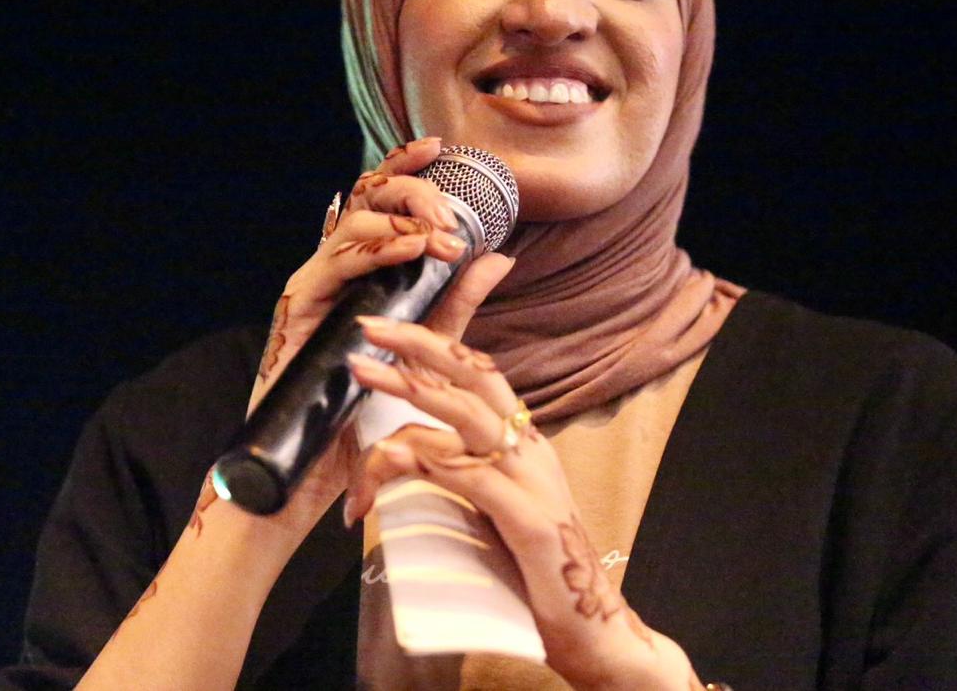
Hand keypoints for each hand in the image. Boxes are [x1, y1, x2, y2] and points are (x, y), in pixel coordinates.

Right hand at [190, 137, 512, 544]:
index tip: (443, 148)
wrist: (315, 470)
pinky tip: (412, 249)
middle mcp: (334, 269)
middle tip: (450, 212)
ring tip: (441, 234)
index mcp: (361, 271)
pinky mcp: (300, 309)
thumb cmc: (364, 410)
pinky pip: (336, 263)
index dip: (406, 167)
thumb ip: (458, 300)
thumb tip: (500, 255)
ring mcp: (314, 285)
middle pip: (365, 199)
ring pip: (352, 221)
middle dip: (411, 190)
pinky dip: (377, 249)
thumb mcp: (427, 344)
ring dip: (403, 220)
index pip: (381, 202)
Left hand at [344, 321, 693, 688]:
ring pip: (470, 417)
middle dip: (419, 345)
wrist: (591, 627)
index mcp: (523, 441)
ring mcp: (534, 482)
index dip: (433, 346)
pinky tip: (401, 453)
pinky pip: (478, 478)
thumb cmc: (533, 569)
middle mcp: (531, 449)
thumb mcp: (491, 506)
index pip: (479, 375)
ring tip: (365, 376)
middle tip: (368, 329)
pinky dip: (435, 461)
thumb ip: (460, 470)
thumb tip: (406, 447)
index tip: (383, 331)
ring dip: (412, 390)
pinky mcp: (532, 523)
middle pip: (475, 377)